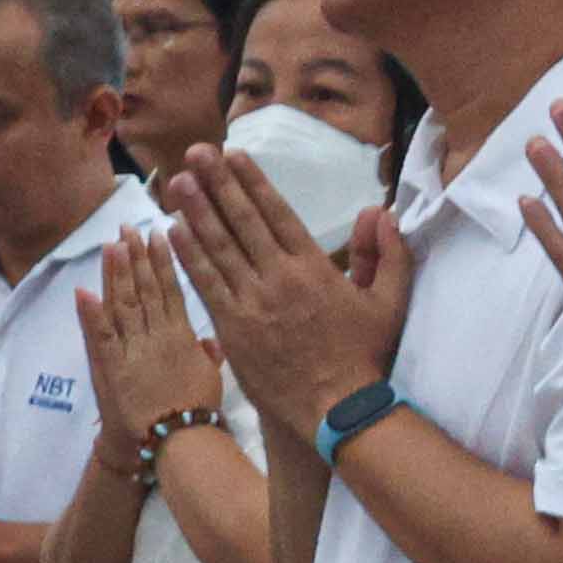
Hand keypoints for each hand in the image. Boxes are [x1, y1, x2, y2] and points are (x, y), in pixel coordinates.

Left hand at [75, 228, 222, 462]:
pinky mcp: (113, 368)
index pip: (171, 291)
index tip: (157, 235)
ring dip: (115, 274)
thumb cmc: (196, 414)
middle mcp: (158, 337)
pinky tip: (84, 291)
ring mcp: (134, 351)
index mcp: (183, 337)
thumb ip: (209, 354)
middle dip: (135, 258)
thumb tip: (211, 337)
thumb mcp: (213, 379)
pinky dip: (91, 315)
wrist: (174, 442)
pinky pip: (102, 337)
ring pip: (124, 305)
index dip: (162, 262)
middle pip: (145, 291)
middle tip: (127, 229)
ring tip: (111, 246)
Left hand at [166, 146, 406, 441]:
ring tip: (178, 182)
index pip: (277, 214)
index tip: (233, 155)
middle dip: (217, 184)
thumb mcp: (389, 303)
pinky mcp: (233, 329)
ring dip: (195, 212)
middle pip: (242, 222)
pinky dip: (188, 257)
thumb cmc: (364, 357)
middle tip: (196, 152)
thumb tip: (381, 212)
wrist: (337, 410)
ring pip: (218, 249)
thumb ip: (388, 254)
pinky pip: (206, 285)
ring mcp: (253, 304)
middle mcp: (280, 278)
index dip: (252, 182)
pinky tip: (172, 232)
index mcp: (314, 268)